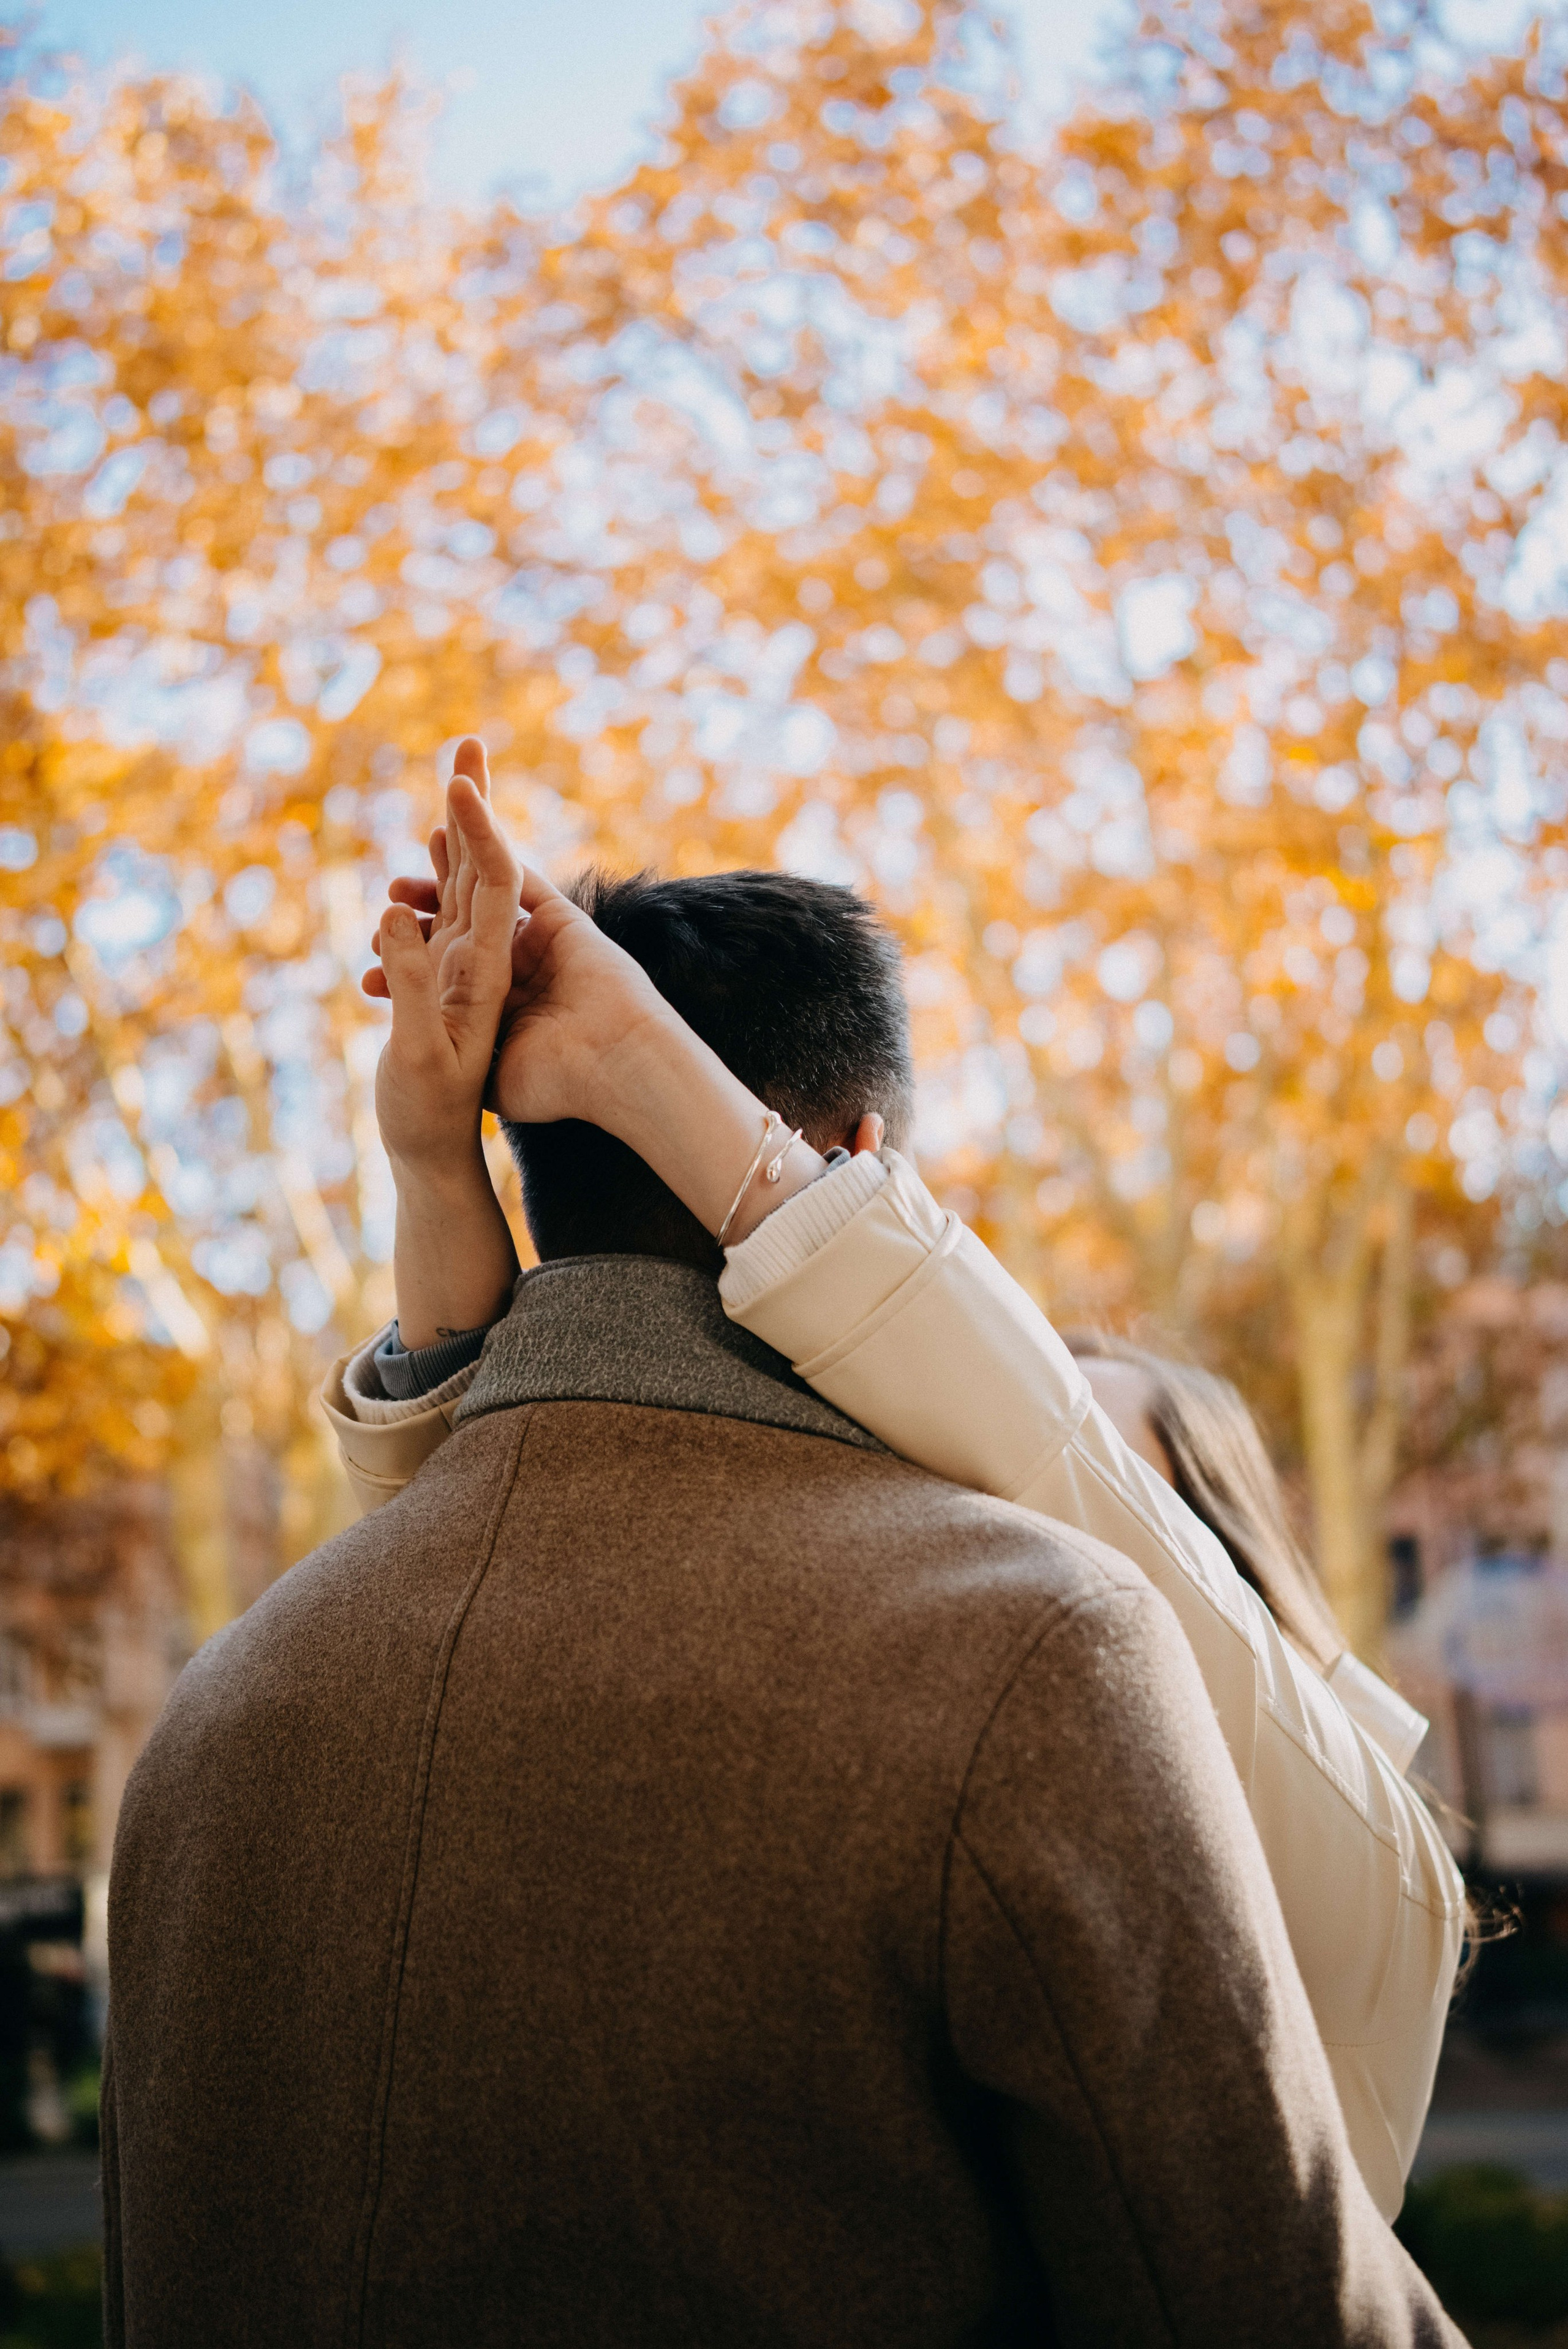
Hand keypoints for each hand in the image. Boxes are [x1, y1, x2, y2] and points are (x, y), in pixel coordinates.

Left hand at [367, 755, 846, 1249]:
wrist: (617, 1070)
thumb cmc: (555, 1085)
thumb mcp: (486, 1076)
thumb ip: (455, 1045)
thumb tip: (407, 1027)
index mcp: (495, 1001)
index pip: (447, 959)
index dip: (413, 943)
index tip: (371, 942)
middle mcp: (516, 965)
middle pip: (465, 914)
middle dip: (431, 893)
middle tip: (392, 887)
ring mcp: (539, 938)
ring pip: (488, 882)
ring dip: (459, 847)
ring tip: (422, 832)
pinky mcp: (560, 918)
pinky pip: (515, 872)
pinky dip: (488, 839)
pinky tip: (462, 808)